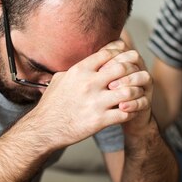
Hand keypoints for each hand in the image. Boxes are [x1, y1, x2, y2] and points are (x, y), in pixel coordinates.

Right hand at [24, 41, 143, 148]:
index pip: (108, 53)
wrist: (44, 128)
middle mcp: (88, 84)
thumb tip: (86, 60)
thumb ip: (75, 68)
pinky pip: (125, 113)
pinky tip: (131, 110)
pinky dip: (132, 110)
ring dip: (136, 91)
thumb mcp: (60, 79)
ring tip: (137, 93)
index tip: (127, 58)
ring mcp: (95, 103)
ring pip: (128, 91)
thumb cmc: (51, 104)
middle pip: (122, 68)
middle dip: (133, 70)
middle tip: (138, 73)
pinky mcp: (99, 121)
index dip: (121, 53)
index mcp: (80, 70)